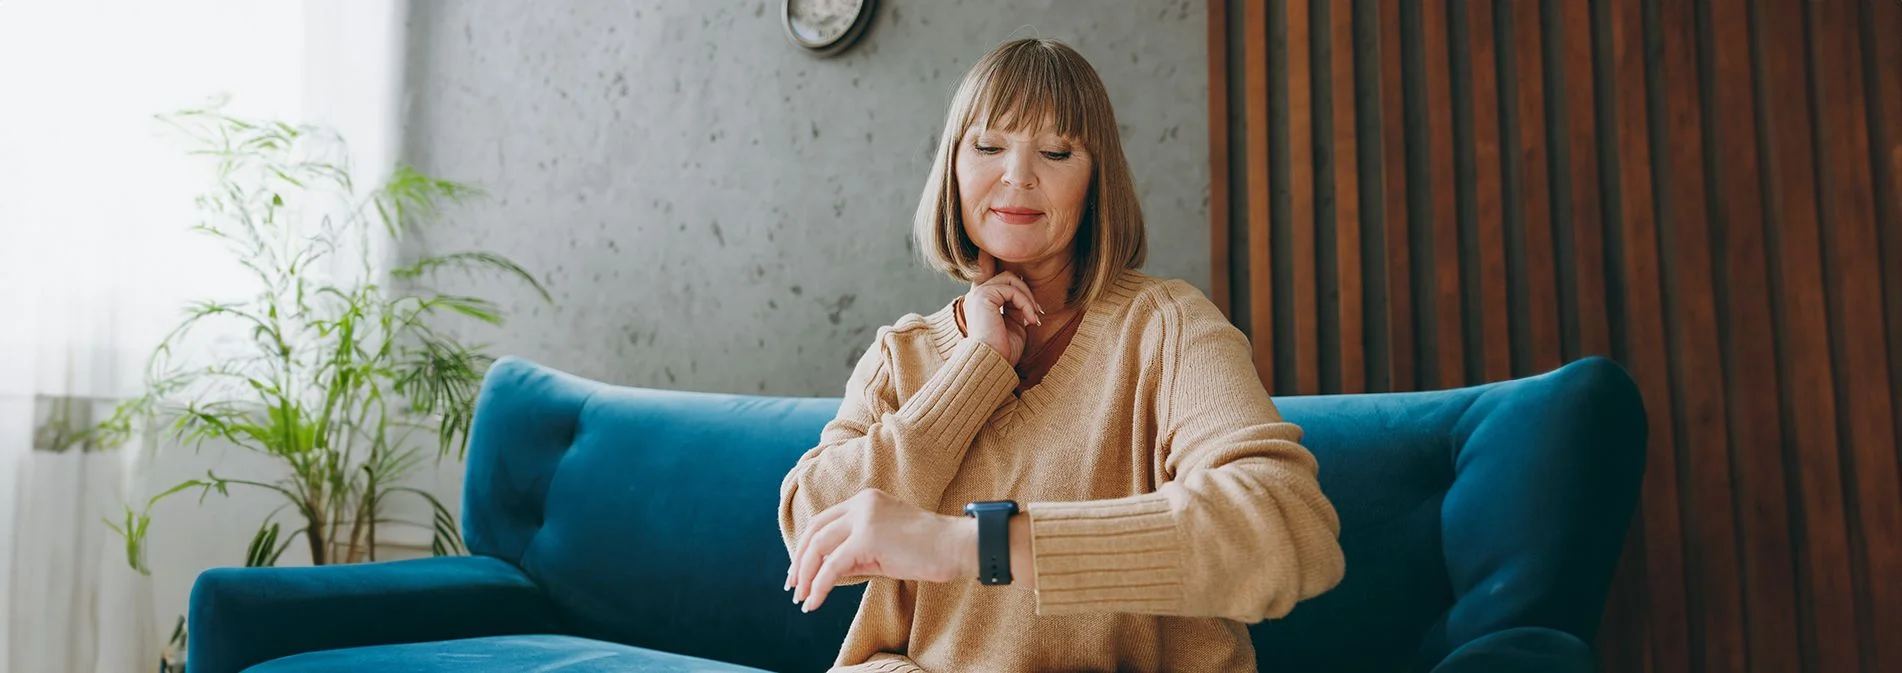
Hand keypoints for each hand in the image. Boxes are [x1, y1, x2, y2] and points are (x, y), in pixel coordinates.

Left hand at [786, 488, 972, 612]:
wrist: (955, 546)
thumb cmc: (927, 550)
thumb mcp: (883, 547)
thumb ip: (855, 554)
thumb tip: (828, 574)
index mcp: (865, 501)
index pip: (823, 521)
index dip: (807, 547)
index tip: (799, 571)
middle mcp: (861, 504)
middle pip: (815, 530)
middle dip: (799, 561)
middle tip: (792, 587)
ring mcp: (864, 518)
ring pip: (818, 546)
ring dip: (805, 575)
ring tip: (802, 598)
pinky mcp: (867, 538)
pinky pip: (832, 565)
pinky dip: (819, 585)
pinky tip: (814, 602)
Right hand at [963, 251, 1042, 365]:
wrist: (991, 364)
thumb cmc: (1003, 351)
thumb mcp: (1013, 325)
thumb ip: (1016, 307)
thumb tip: (1026, 295)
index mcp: (982, 302)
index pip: (984, 272)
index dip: (988, 259)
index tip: (988, 250)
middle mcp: (977, 296)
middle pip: (1007, 275)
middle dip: (1026, 292)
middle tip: (1037, 314)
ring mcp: (979, 294)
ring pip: (1011, 279)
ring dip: (1028, 298)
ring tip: (1034, 318)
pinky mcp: (984, 296)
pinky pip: (1012, 289)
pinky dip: (1026, 303)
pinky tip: (1029, 319)